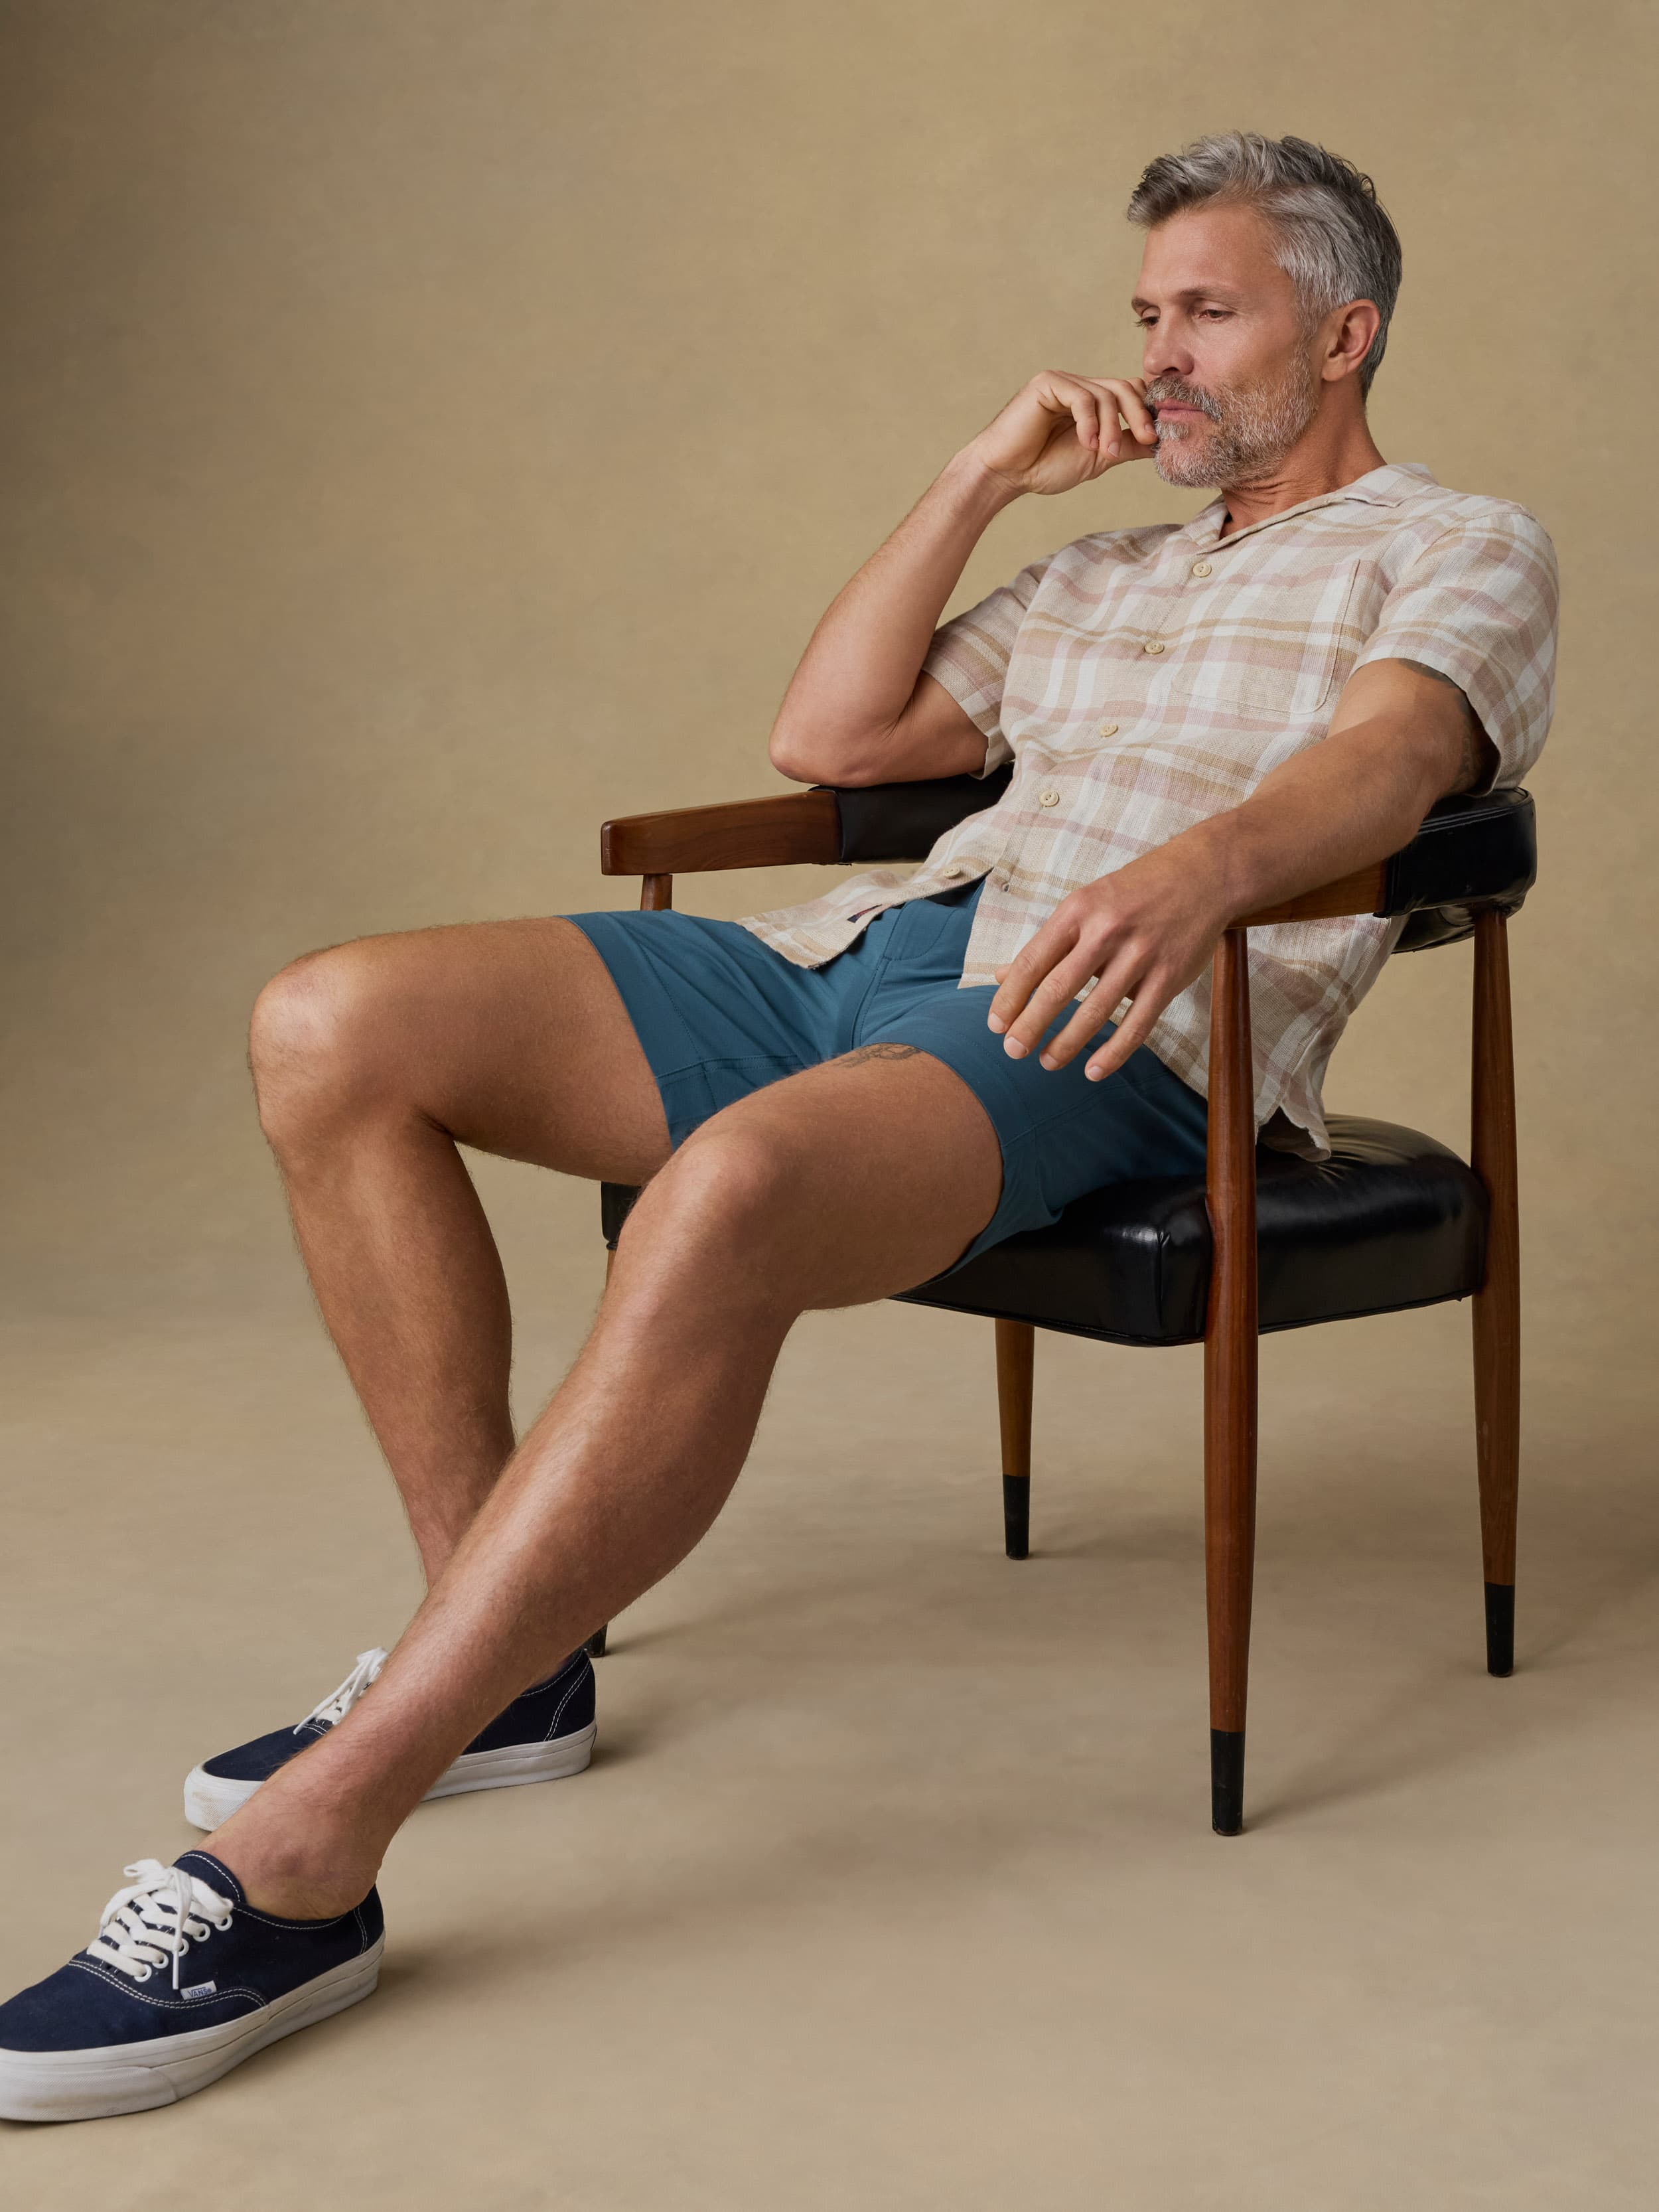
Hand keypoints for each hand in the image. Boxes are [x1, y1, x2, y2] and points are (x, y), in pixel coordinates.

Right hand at [963, 371, 1158, 498]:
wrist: (1007, 474)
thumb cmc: (1044, 467)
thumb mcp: (1097, 458)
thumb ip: (1126, 446)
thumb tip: (1160, 443)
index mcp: (1092, 402)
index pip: (1130, 393)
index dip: (1147, 411)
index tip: (1156, 438)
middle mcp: (1080, 387)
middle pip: (1124, 387)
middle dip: (1139, 415)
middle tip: (1147, 440)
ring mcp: (1064, 382)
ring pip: (1105, 394)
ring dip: (1112, 427)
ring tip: (1104, 454)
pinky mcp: (1048, 383)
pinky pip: (1081, 397)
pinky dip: (1090, 422)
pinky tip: (1086, 443)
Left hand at [986, 843, 1230, 1081]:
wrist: (1204, 875)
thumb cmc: (1134, 893)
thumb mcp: (1084, 905)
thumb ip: (1046, 944)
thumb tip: (1001, 977)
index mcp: (1077, 911)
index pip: (1033, 962)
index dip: (1010, 998)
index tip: (995, 1026)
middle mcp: (1106, 931)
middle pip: (1058, 989)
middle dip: (1030, 1026)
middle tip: (1013, 1051)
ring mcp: (1140, 955)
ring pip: (1095, 1011)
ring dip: (1066, 1044)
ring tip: (1048, 1062)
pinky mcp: (1169, 977)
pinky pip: (1137, 1024)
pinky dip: (1114, 1052)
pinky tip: (1094, 1071)